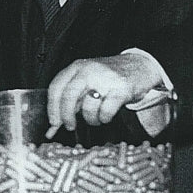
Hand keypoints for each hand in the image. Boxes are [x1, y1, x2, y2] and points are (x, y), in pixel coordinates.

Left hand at [47, 53, 162, 130]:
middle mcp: (89, 70)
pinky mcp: (121, 89)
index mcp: (77, 67)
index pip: (56, 87)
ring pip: (88, 107)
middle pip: (68, 96)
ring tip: (96, 118)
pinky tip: (106, 116)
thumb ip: (72, 98)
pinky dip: (104, 118)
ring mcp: (106, 78)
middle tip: (70, 126)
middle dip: (66, 116)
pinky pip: (106, 111)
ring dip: (90, 119)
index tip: (54, 123)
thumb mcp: (87, 80)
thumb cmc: (110, 77)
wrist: (140, 66)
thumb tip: (55, 123)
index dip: (52, 108)